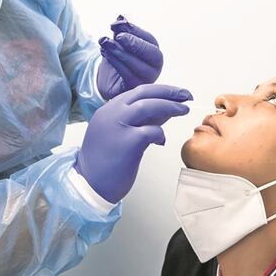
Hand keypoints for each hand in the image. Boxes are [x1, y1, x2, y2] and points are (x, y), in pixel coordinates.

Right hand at [75, 84, 191, 202]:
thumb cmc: (104, 163)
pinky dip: (161, 134)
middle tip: (186, 95)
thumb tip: (163, 111)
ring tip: (184, 110)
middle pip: (144, 93)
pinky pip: (152, 131)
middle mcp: (111, 113)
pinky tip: (161, 141)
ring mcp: (118, 126)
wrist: (89, 185)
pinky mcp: (128, 141)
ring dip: (170, 106)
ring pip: (149, 106)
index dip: (159, 90)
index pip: (137, 92)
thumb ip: (138, 121)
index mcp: (108, 110)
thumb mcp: (118, 134)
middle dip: (169, 92)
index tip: (175, 93)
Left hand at [96, 15, 164, 100]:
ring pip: (138, 65)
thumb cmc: (118, 58)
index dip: (134, 30)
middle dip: (134, 43)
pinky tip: (105, 53)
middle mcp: (155, 65)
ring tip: (105, 43)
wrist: (109, 79)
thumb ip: (122, 30)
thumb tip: (121, 17)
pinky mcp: (135, 87)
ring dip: (120, 52)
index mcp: (153, 51)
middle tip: (118, 36)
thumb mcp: (119, 41)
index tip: (117, 24)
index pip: (149, 39)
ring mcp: (147, 78)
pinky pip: (128, 75)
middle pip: (152, 53)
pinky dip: (115, 62)